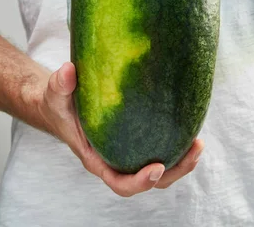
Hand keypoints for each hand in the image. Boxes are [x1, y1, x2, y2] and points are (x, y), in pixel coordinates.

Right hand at [38, 61, 203, 196]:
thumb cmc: (59, 105)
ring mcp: (129, 154)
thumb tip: (68, 71)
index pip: (120, 182)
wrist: (63, 106)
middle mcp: (116, 161)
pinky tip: (191, 129)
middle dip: (175, 171)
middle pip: (150, 181)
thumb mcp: (55, 95)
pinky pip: (161, 150)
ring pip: (161, 169)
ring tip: (199, 143)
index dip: (139, 181)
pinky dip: (177, 145)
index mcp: (97, 159)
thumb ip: (60, 85)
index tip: (157, 167)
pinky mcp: (137, 141)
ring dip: (182, 161)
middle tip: (194, 150)